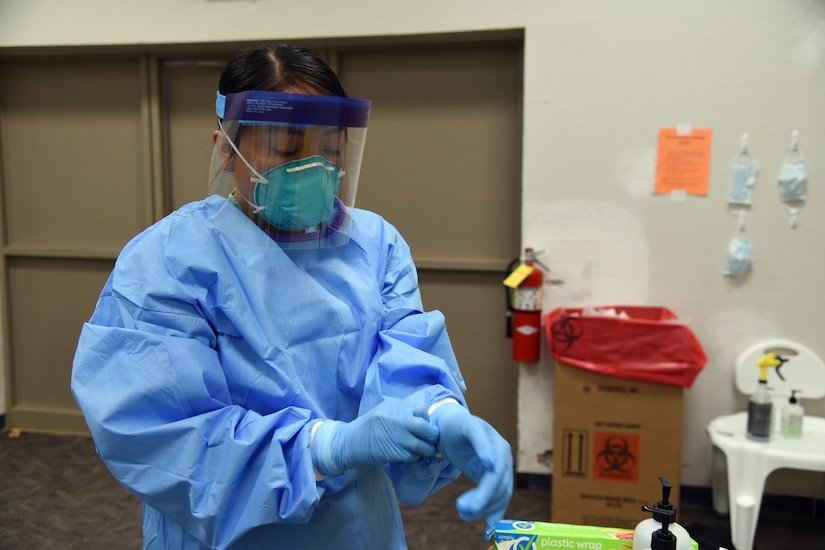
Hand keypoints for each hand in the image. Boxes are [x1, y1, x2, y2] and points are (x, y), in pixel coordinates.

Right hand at [311, 394, 439, 475]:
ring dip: (426, 450)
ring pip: (422, 446)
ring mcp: (398, 437)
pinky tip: (410, 455)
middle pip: (427, 430)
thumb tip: (425, 418)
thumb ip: (404, 411)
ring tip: (425, 450)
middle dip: (433, 437)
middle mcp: (399, 420)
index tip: (424, 426)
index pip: (423, 411)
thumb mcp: (386, 409)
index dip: (426, 420)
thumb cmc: (369, 425)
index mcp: (397, 407)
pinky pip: (412, 456)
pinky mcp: (394, 453)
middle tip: (433, 441)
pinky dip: (415, 457)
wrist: (350, 442)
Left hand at [430, 402, 512, 530]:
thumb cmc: (458, 424)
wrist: (452, 425)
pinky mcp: (491, 479)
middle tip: (461, 508)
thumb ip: (480, 442)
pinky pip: (496, 498)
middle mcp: (503, 460)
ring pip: (498, 496)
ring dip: (483, 509)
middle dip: (481, 501)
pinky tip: (487, 527)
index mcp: (499, 446)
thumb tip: (491, 464)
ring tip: (462, 513)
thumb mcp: (467, 427)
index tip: (475, 503)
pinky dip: (492, 513)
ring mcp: (499, 471)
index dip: (487, 489)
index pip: (496, 473)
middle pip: (498, 487)